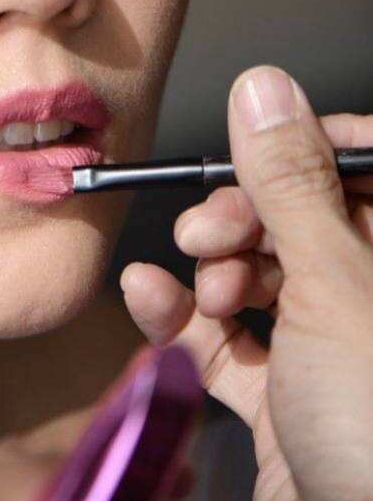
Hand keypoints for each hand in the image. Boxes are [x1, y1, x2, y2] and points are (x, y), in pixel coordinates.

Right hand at [120, 64, 372, 500]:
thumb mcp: (334, 283)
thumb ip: (291, 183)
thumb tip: (266, 91)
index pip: (369, 166)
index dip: (310, 146)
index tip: (258, 141)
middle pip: (305, 219)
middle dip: (247, 212)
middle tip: (212, 227)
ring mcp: (332, 359)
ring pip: (260, 277)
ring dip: (213, 266)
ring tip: (196, 278)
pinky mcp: (284, 409)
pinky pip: (223, 343)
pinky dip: (183, 321)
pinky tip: (150, 303)